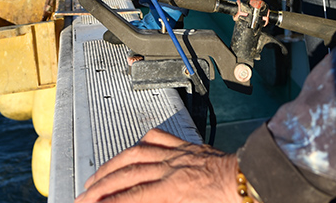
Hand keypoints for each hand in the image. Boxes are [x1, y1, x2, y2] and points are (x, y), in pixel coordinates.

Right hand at [76, 128, 237, 202]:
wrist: (251, 181)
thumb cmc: (228, 202)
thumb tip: (142, 201)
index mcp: (174, 190)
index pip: (130, 197)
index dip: (106, 202)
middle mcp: (171, 169)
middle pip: (126, 175)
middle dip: (100, 186)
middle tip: (83, 195)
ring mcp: (177, 155)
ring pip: (135, 154)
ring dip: (112, 166)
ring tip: (97, 176)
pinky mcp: (186, 147)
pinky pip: (159, 139)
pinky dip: (142, 143)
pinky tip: (133, 148)